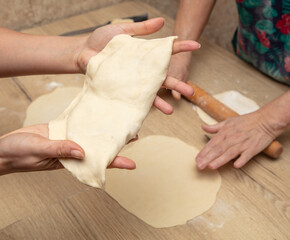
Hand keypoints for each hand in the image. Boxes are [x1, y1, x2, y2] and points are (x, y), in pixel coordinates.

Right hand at [0, 124, 135, 174]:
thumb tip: (82, 151)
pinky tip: (98, 116)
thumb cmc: (18, 154)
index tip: (132, 164)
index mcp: (69, 160)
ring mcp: (67, 140)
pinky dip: (88, 121)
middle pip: (99, 148)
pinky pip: (77, 126)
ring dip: (105, 131)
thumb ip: (59, 150)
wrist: (4, 148)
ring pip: (91, 136)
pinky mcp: (60, 130)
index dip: (115, 163)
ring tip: (121, 124)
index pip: (97, 163)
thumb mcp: (38, 150)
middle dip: (116, 144)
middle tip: (135, 135)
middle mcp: (72, 151)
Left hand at [76, 18, 199, 113]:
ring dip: (161, 103)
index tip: (195, 45)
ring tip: (171, 111)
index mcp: (144, 55)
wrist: (81, 53)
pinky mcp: (121, 90)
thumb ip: (142, 28)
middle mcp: (141, 70)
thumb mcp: (122, 31)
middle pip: (163, 78)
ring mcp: (132, 82)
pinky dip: (140, 109)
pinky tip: (147, 115)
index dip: (180, 48)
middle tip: (190, 92)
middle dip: (177, 85)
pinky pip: (133, 101)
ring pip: (150, 93)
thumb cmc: (101, 41)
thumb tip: (162, 22)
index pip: (166, 52)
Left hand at [195, 110, 280, 169]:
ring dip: (220, 160)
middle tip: (199, 166)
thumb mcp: (228, 121)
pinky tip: (235, 166)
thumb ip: (215, 127)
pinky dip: (241, 160)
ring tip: (211, 166)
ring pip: (229, 153)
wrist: (265, 120)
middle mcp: (232, 138)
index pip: (212, 144)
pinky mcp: (253, 148)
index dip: (204, 152)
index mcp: (225, 132)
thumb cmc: (246, 121)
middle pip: (218, 149)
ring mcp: (242, 144)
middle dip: (208, 158)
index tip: (196, 159)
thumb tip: (203, 126)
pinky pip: (246, 155)